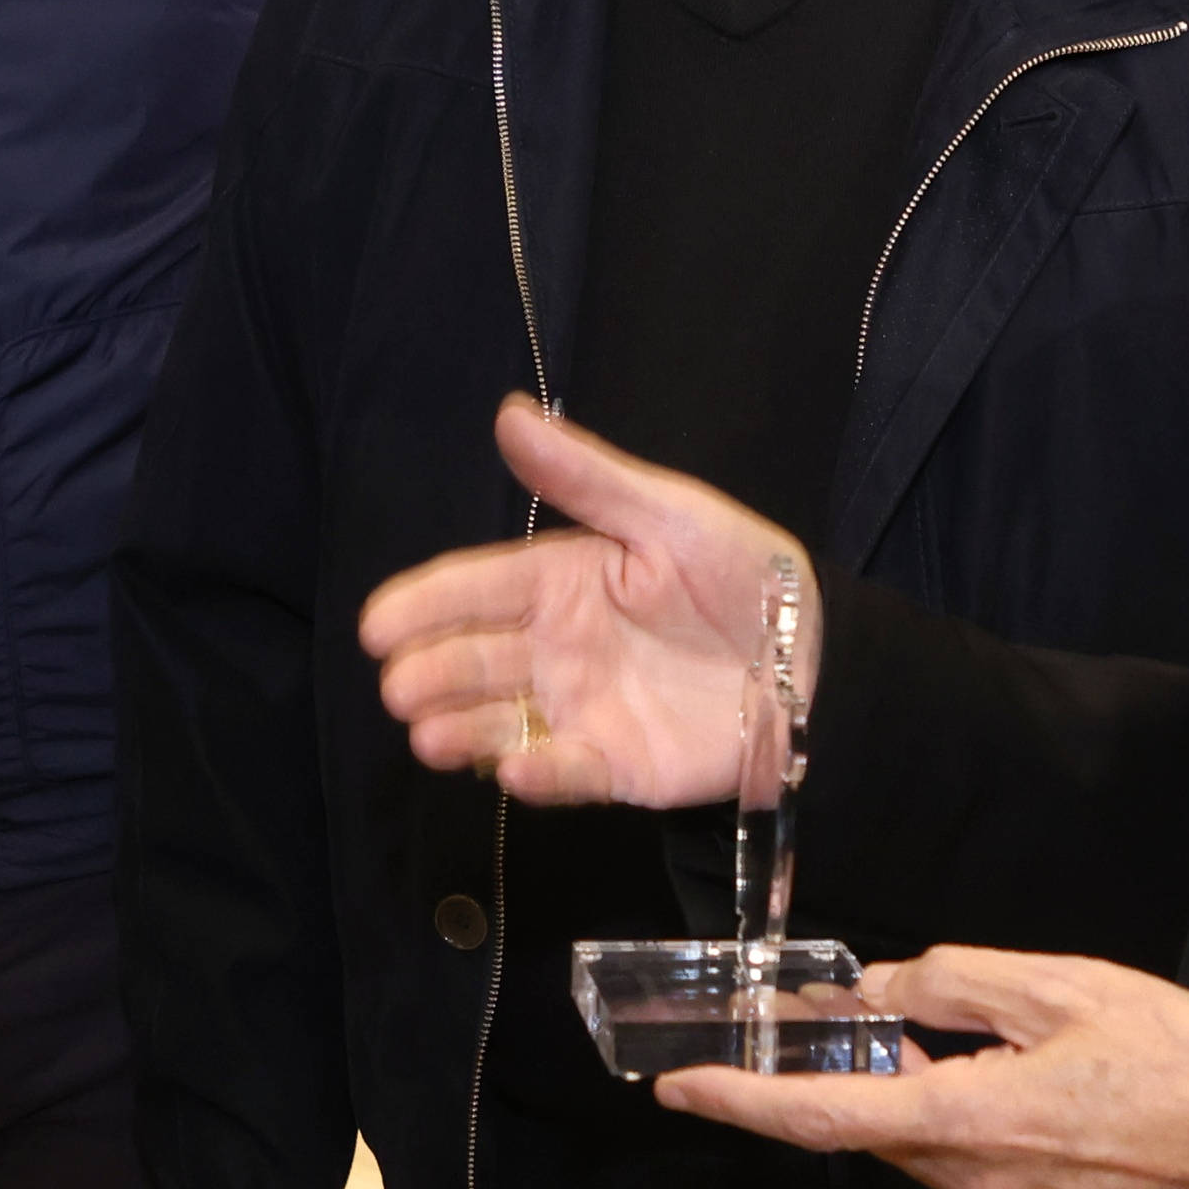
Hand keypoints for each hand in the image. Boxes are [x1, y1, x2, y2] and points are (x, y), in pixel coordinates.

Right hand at [358, 396, 817, 807]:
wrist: (814, 657)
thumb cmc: (741, 574)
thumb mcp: (666, 513)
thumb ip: (586, 475)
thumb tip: (508, 413)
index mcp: (560, 580)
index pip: (477, 588)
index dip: (424, 604)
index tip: (375, 623)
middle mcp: (555, 647)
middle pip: (475, 659)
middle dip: (430, 672)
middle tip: (397, 687)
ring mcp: (580, 708)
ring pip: (500, 720)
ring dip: (459, 729)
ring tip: (424, 736)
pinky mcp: (615, 766)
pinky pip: (568, 773)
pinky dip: (540, 775)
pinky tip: (514, 769)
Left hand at [653, 945, 1188, 1188]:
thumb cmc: (1186, 1059)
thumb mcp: (1065, 986)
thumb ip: (955, 984)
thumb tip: (878, 992)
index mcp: (973, 1122)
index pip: (826, 1118)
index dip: (744, 1102)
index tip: (678, 1087)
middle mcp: (977, 1186)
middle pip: (871, 1129)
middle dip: (836, 1078)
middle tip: (819, 1019)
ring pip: (919, 1146)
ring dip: (905, 1094)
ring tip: (938, 1033)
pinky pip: (966, 1164)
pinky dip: (952, 1115)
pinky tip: (994, 1074)